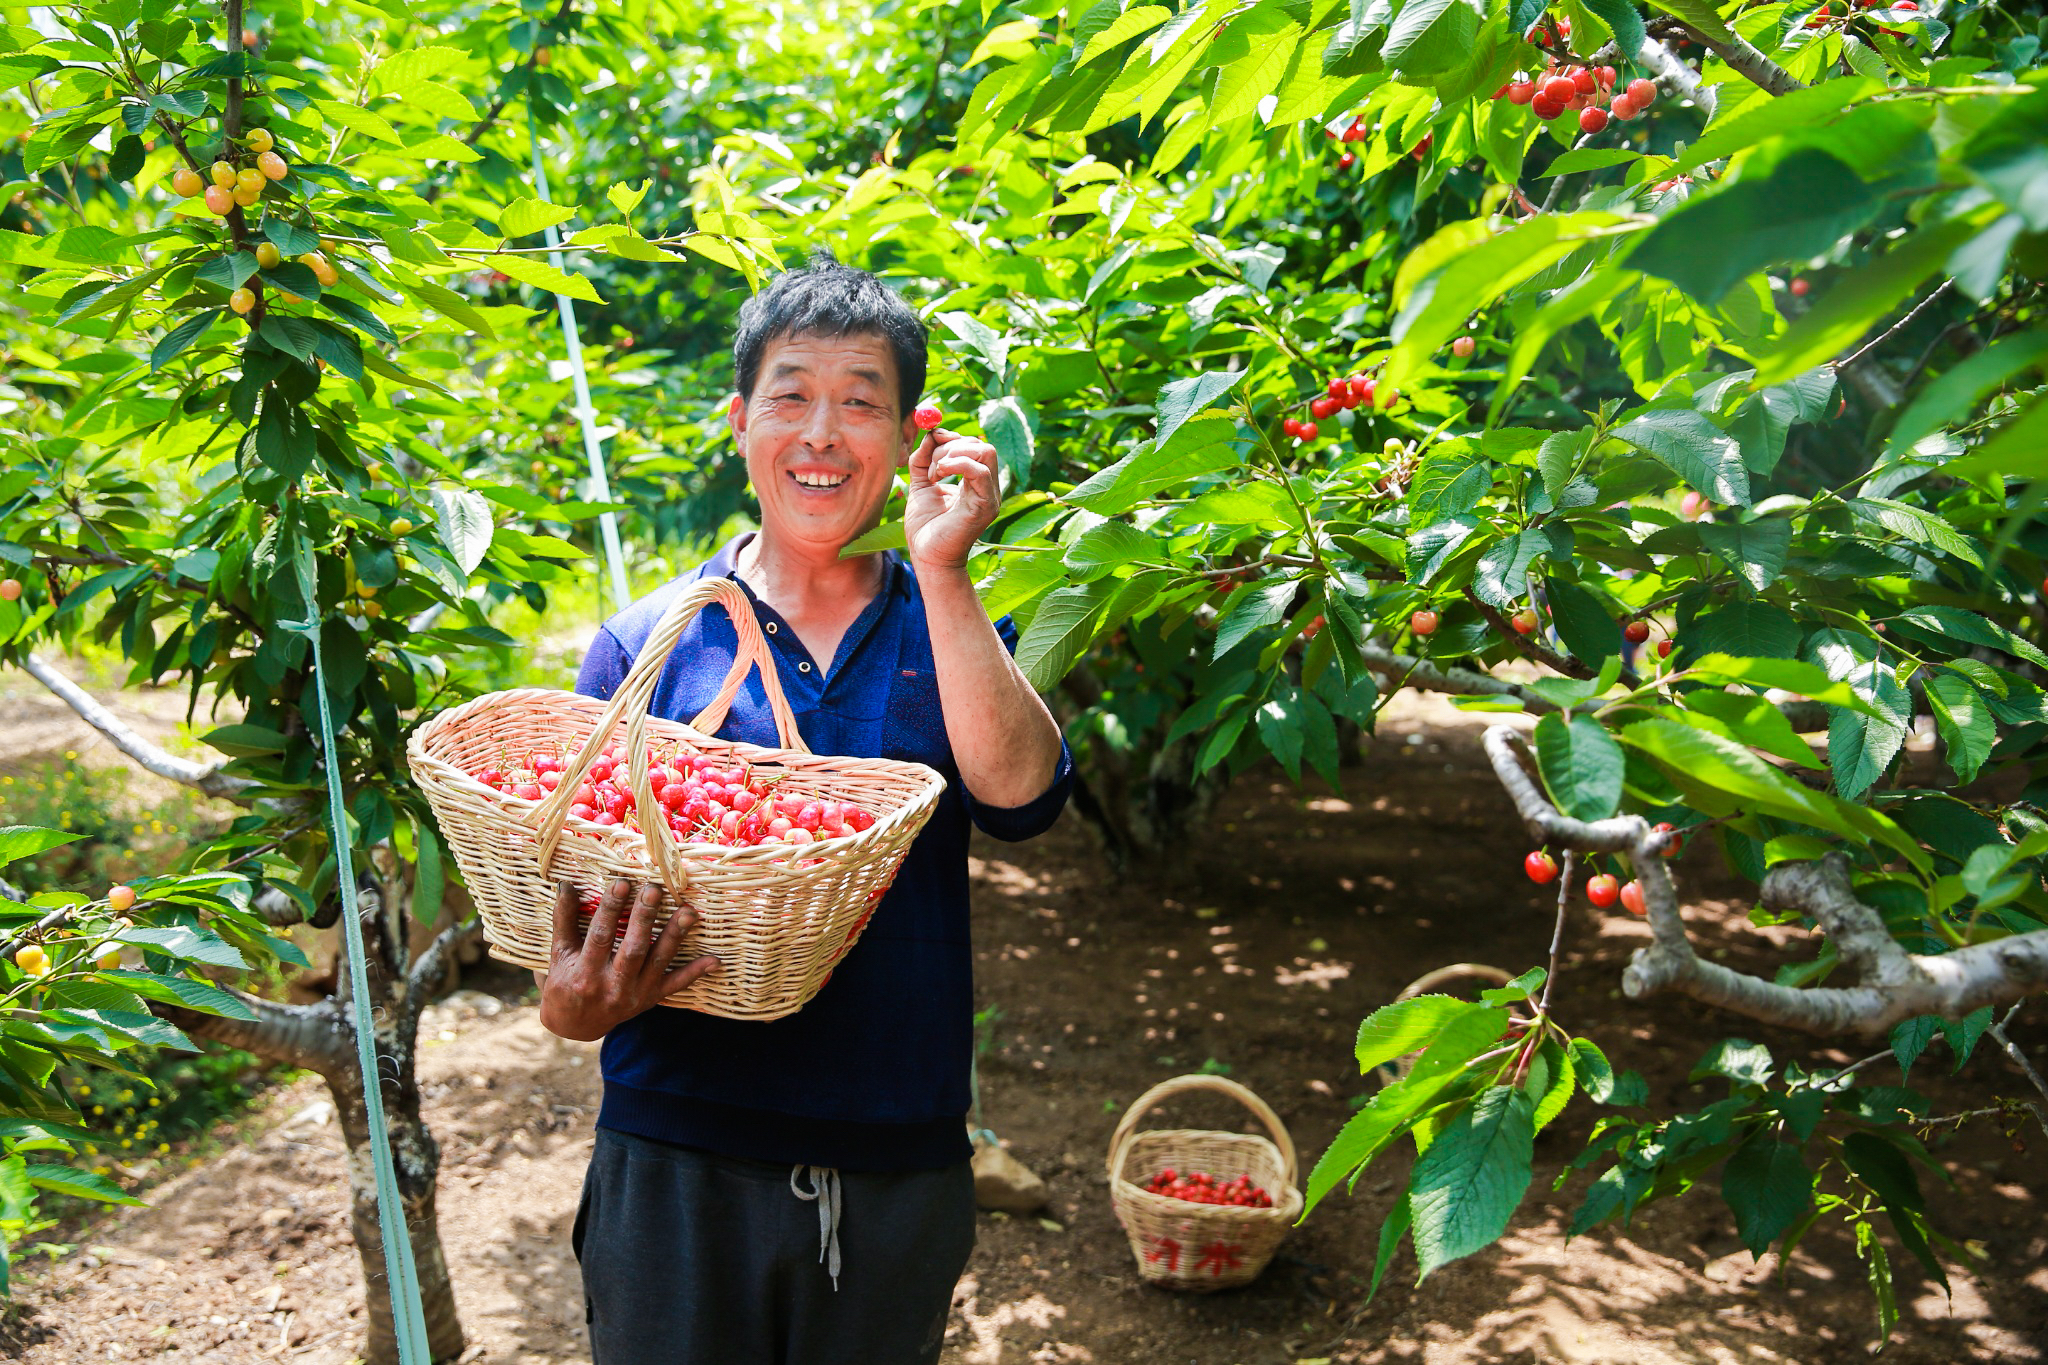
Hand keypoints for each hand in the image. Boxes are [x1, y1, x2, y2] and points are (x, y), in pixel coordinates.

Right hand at [538, 878, 719, 1041]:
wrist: (575, 1024)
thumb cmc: (565, 981)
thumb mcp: (559, 953)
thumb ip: (564, 919)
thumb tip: (566, 884)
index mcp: (585, 972)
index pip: (600, 936)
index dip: (610, 909)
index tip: (622, 882)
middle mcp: (612, 985)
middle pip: (633, 949)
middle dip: (644, 919)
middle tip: (654, 890)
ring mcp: (635, 994)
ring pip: (658, 962)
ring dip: (675, 937)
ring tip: (689, 912)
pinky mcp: (651, 999)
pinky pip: (676, 985)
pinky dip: (696, 973)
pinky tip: (715, 960)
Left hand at [904, 428, 999, 572]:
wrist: (927, 556)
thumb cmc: (925, 527)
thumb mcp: (920, 484)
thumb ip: (923, 459)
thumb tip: (930, 433)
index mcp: (975, 482)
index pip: (973, 446)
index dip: (950, 437)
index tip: (930, 443)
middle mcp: (987, 487)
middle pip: (982, 445)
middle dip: (950, 446)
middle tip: (931, 466)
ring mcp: (990, 496)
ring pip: (985, 452)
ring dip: (953, 454)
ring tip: (935, 474)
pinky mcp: (986, 505)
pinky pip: (980, 471)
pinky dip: (957, 464)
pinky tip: (939, 476)